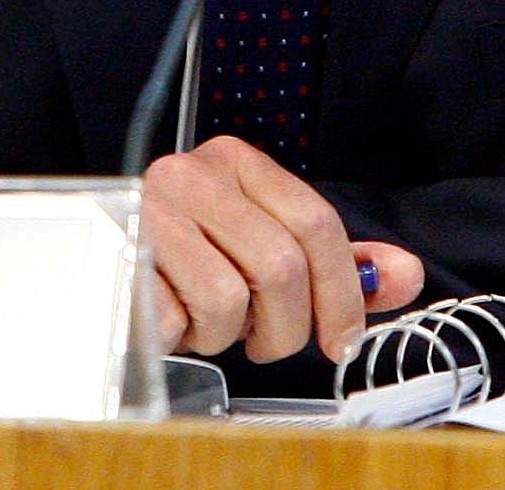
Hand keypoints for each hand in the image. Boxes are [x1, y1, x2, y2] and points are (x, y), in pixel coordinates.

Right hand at [140, 135, 422, 363]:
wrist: (101, 255)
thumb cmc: (189, 255)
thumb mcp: (267, 248)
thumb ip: (336, 265)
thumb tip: (403, 275)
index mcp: (238, 162)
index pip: (316, 221)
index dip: (342, 292)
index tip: (341, 338)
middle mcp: (194, 173)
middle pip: (280, 265)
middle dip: (286, 327)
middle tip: (269, 341)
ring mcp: (151, 211)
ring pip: (227, 298)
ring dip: (227, 335)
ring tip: (212, 323)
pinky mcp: (117, 255)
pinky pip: (174, 319)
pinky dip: (183, 337)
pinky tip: (175, 318)